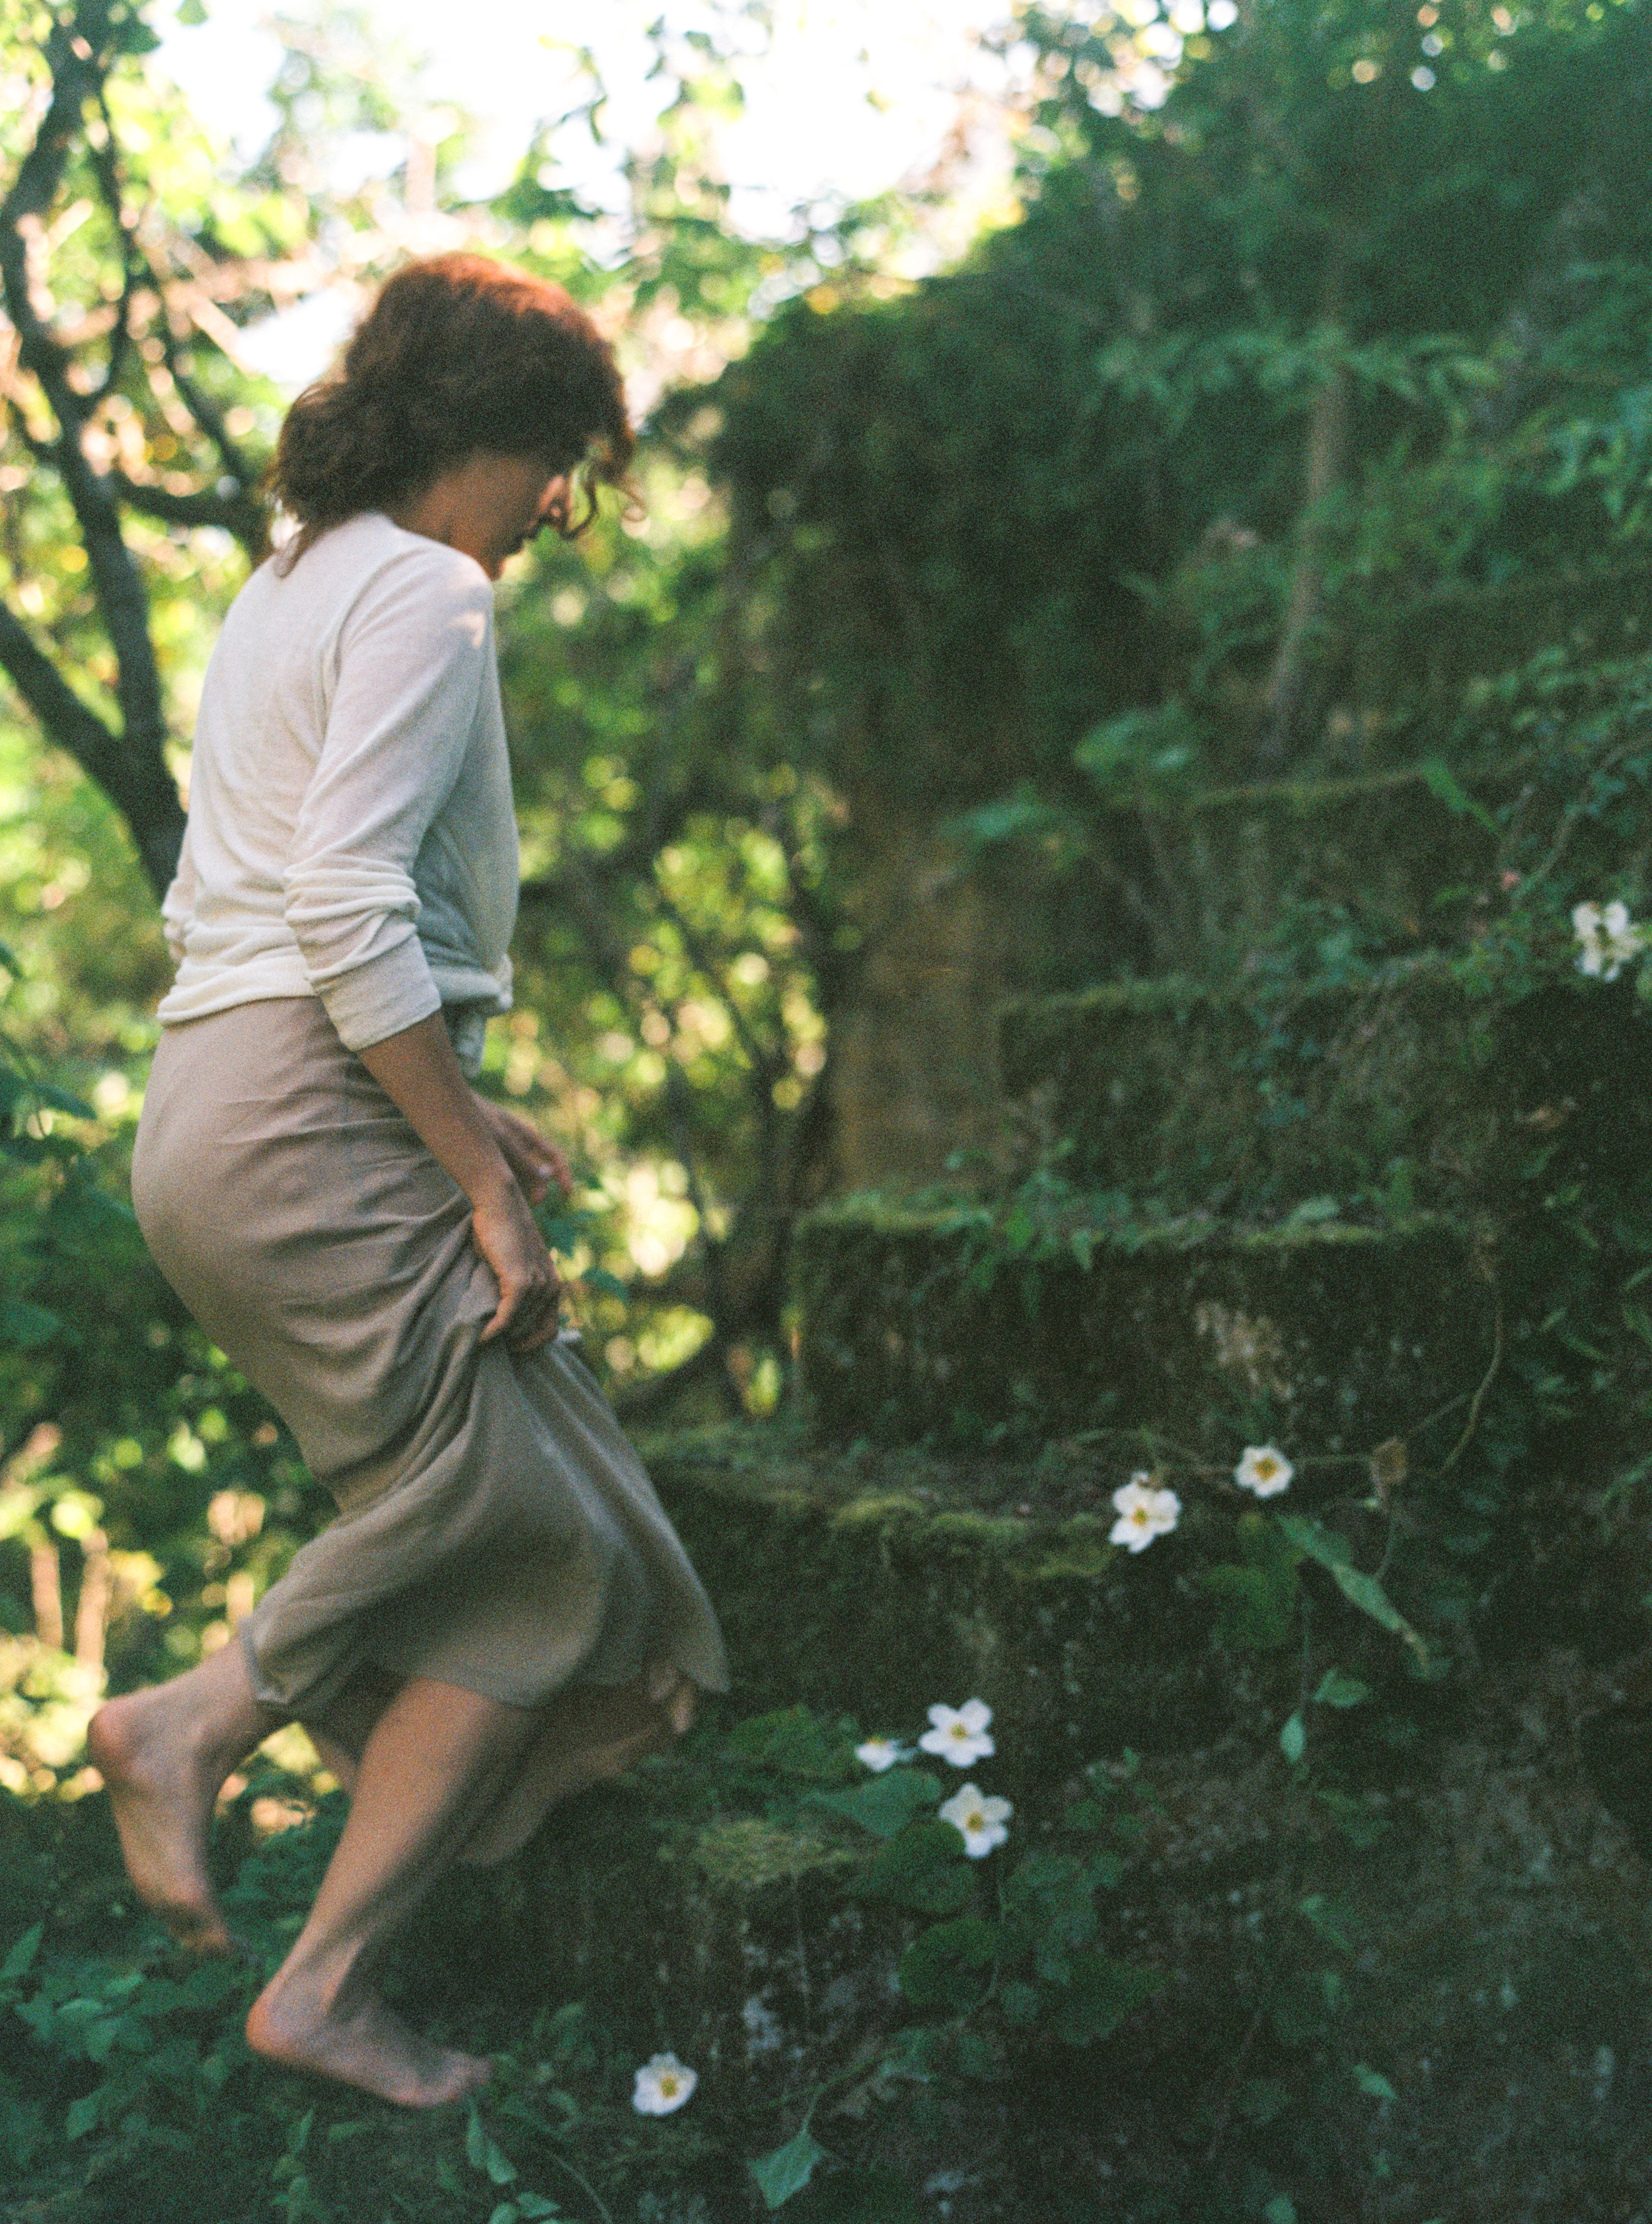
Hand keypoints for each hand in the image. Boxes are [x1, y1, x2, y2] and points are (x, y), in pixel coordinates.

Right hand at [470, 1181, 563, 1350]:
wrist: (500, 1205)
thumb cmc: (500, 1232)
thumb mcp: (513, 1264)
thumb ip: (514, 1287)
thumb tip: (497, 1314)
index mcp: (553, 1284)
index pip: (551, 1329)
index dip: (531, 1343)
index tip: (510, 1348)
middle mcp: (551, 1287)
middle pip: (535, 1332)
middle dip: (513, 1343)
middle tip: (492, 1345)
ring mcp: (539, 1285)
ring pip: (519, 1327)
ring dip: (500, 1338)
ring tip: (480, 1340)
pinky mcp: (521, 1282)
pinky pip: (507, 1319)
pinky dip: (493, 1331)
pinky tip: (481, 1337)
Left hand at [473, 1096, 573, 1206]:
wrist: (450, 1106)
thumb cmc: (479, 1118)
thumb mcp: (503, 1140)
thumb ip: (523, 1161)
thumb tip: (544, 1183)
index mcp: (529, 1137)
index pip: (555, 1157)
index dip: (564, 1175)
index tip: (567, 1195)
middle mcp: (521, 1145)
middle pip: (538, 1172)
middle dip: (538, 1189)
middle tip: (531, 1205)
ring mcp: (506, 1151)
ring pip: (521, 1177)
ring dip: (521, 1190)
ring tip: (512, 1202)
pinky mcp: (491, 1157)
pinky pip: (504, 1175)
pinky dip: (505, 1186)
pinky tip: (494, 1194)